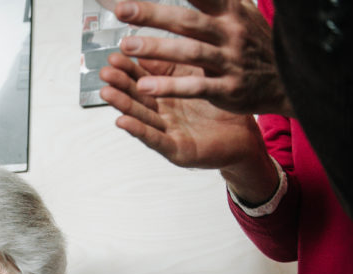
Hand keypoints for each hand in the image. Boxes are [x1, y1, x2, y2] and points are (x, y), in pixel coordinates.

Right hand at [99, 52, 265, 170]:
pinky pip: (156, 140)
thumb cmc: (223, 109)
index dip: (128, 67)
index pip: (144, 78)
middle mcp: (164, 113)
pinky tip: (123, 121)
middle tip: (106, 72)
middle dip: (120, 84)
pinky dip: (139, 131)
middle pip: (138, 97)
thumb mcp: (199, 78)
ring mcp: (169, 132)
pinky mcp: (177, 150)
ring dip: (123, 105)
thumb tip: (152, 45)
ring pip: (142, 116)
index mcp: (169, 95)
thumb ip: (176, 66)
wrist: (246, 137)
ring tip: (107, 92)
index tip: (115, 54)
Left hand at [112, 0, 291, 115]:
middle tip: (122, 9)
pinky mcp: (228, 88)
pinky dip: (170, 86)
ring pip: (190, 52)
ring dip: (157, 47)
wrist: (290, 80)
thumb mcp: (240, 12)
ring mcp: (230, 60)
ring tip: (126, 45)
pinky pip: (196, 87)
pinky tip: (145, 86)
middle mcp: (230, 32)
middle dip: (153, 13)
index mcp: (230, 11)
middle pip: (188, 20)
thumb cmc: (253, 43)